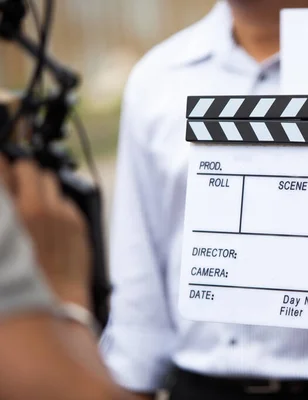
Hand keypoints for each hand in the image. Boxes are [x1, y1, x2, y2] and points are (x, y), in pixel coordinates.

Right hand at [0, 156, 91, 307]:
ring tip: (30, 207)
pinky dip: (57, 209)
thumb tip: (7, 198)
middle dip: (19, 175)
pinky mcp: (80, 227)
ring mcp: (61, 216)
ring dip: (39, 190)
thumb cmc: (9, 291)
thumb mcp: (0, 243)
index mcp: (7, 211)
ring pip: (51, 183)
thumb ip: (3, 212)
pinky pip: (67, 204)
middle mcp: (35, 207)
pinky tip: (48, 228)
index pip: (1, 166)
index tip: (0, 172)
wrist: (46, 316)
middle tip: (11, 190)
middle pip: (28, 168)